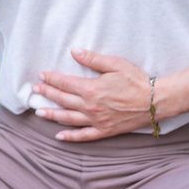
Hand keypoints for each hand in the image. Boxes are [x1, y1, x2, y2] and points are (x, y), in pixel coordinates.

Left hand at [32, 49, 152, 141]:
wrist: (154, 101)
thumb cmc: (136, 80)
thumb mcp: (114, 64)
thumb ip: (92, 59)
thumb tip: (73, 51)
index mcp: (91, 89)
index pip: (65, 83)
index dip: (52, 78)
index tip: (41, 75)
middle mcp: (90, 107)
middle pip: (63, 100)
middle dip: (48, 94)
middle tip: (35, 90)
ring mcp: (96, 121)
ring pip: (68, 119)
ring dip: (52, 115)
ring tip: (39, 112)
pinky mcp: (104, 131)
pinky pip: (84, 136)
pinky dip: (70, 137)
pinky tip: (59, 136)